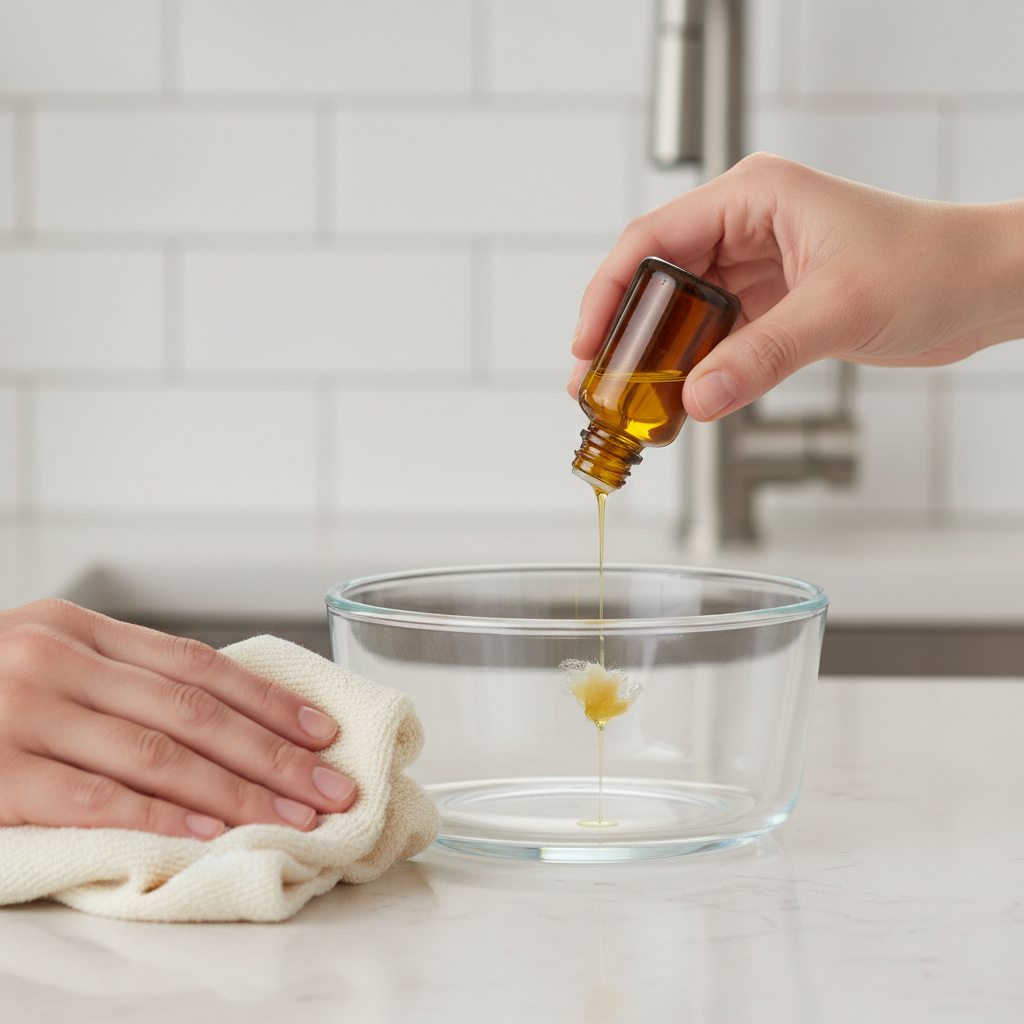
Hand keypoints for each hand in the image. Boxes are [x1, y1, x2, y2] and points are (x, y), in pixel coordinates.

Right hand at [0, 599, 356, 839]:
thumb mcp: (47, 658)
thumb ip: (121, 678)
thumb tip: (229, 718)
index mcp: (80, 627)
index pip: (198, 665)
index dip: (268, 701)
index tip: (322, 734)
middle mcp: (56, 659)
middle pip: (193, 711)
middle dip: (274, 754)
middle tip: (332, 787)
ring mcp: (22, 713)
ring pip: (158, 755)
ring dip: (238, 792)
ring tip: (294, 818)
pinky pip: (95, 799)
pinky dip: (161, 817)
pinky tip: (211, 833)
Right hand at [568, 152, 1023, 419]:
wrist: (987, 288)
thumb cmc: (934, 264)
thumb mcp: (839, 309)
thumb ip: (762, 356)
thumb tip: (698, 399)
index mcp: (753, 197)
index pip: (653, 238)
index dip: (610, 291)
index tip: (588, 342)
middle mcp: (746, 226)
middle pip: (656, 277)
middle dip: (622, 330)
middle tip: (595, 382)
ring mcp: (756, 266)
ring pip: (679, 311)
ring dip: (653, 355)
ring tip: (625, 400)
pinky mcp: (771, 303)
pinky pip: (712, 337)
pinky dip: (691, 368)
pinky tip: (674, 400)